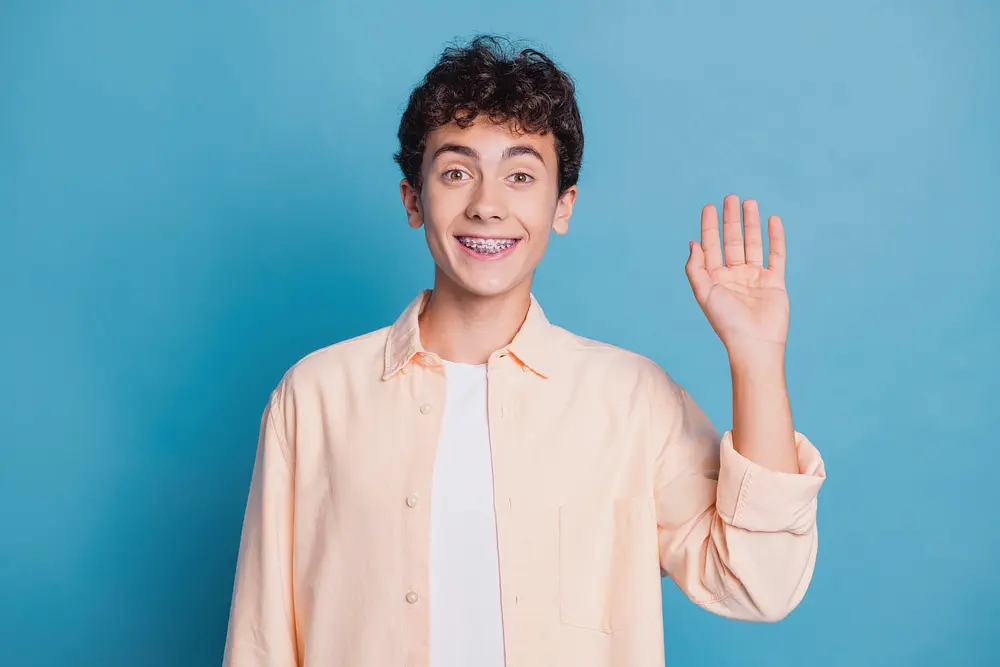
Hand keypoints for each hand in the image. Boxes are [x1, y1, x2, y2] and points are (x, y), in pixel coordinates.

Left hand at [685, 194, 788, 360]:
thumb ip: (696, 268)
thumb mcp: (704, 293)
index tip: (709, 206)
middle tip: (730, 197)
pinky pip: (776, 254)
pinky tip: (773, 220)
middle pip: (732, 240)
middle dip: (730, 219)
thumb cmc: (726, 322)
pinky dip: (775, 237)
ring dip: (751, 223)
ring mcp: (755, 277)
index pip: (711, 246)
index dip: (710, 226)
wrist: (754, 343)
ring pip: (753, 244)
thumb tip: (693, 243)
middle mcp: (734, 276)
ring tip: (749, 202)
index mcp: (715, 278)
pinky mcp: (775, 281)